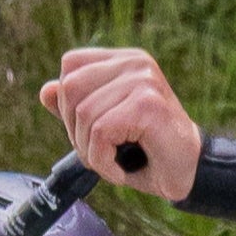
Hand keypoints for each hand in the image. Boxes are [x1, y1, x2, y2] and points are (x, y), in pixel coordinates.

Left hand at [41, 45, 200, 202]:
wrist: (190, 174)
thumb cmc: (148, 153)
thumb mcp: (104, 129)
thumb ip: (77, 108)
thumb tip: (45, 92)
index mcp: (124, 61)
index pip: (71, 66)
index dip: (67, 105)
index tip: (90, 134)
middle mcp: (135, 63)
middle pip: (70, 88)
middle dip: (75, 131)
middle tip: (99, 154)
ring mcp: (144, 80)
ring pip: (84, 114)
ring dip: (91, 153)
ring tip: (112, 164)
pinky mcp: (148, 104)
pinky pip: (101, 132)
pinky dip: (103, 162)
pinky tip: (121, 171)